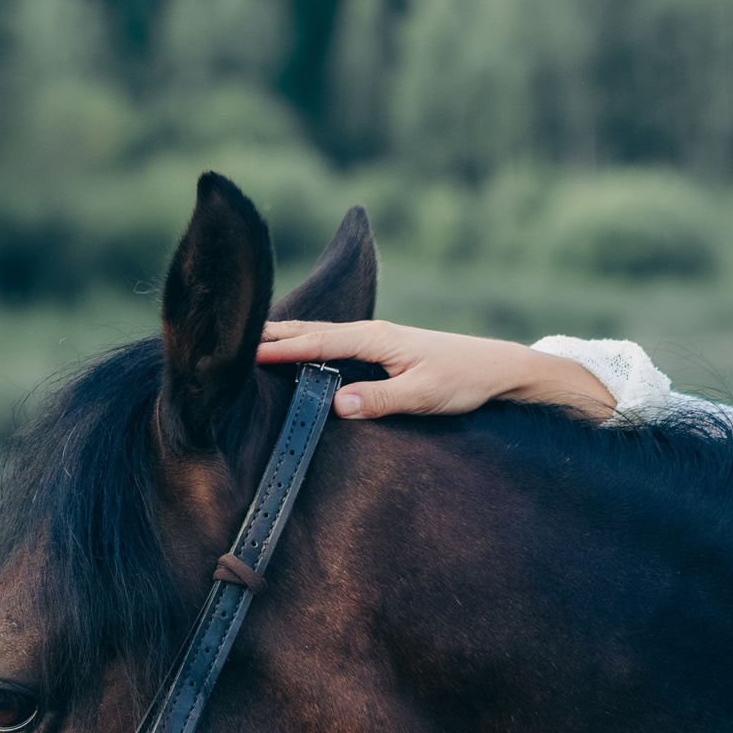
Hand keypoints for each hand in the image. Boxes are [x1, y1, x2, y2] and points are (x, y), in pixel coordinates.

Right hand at [257, 320, 613, 419]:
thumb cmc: (463, 380)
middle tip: (235, 338)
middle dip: (276, 334)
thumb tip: (335, 403)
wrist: (498, 368)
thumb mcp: (423, 396)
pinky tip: (301, 355)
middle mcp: (375, 333)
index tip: (247, 351)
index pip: (319, 341)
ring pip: (324, 335)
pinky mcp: (386, 350)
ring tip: (256, 343)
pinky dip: (312, 345)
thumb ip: (379, 400)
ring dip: (291, 337)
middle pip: (315, 330)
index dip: (282, 347)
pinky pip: (338, 344)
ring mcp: (380, 339)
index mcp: (378, 339)